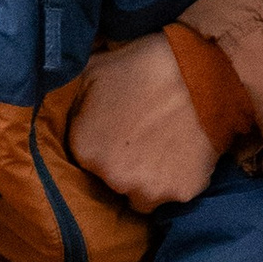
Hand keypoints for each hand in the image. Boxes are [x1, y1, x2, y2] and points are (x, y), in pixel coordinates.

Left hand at [69, 33, 216, 207]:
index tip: (118, 129)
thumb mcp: (93, 70)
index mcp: (85, 149)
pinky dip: (177, 179)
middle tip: (143, 136)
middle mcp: (111, 177)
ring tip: (164, 146)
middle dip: (123, 164)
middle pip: (112, 181)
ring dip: (148, 179)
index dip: (102, 144)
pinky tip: (184, 151)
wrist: (203, 71)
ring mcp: (147, 190)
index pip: (86, 159)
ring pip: (142, 195)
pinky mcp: (181, 193)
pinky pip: (173, 194)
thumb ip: (72, 100)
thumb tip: (60, 105)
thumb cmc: (145, 66)